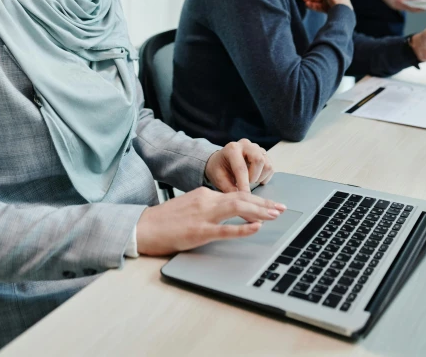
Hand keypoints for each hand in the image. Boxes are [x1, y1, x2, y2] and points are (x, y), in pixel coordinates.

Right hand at [137, 187, 285, 255]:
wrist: (143, 227)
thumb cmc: (165, 220)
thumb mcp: (189, 206)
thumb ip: (208, 206)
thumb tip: (228, 211)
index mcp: (204, 194)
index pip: (237, 194)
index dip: (257, 200)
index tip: (271, 204)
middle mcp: (206, 200)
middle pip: (242, 198)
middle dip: (265, 203)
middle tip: (282, 207)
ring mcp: (203, 215)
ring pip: (237, 208)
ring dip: (260, 211)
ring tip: (276, 214)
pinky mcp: (199, 232)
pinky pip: (225, 229)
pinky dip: (243, 227)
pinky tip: (256, 227)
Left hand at [205, 139, 273, 192]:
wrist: (221, 160)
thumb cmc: (219, 169)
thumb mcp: (219, 178)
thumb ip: (229, 188)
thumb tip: (241, 199)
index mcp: (232, 149)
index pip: (241, 168)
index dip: (244, 184)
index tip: (245, 196)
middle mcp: (245, 144)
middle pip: (258, 160)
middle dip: (254, 176)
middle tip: (246, 184)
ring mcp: (256, 147)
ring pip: (267, 164)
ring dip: (260, 177)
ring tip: (250, 181)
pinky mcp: (263, 153)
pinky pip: (271, 167)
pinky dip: (265, 176)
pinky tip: (255, 178)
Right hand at [370, 0, 425, 11]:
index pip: (420, 2)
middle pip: (415, 9)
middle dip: (422, 9)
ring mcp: (396, 4)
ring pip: (409, 10)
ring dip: (415, 8)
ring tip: (420, 5)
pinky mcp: (392, 6)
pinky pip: (403, 8)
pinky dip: (408, 6)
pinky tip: (410, 3)